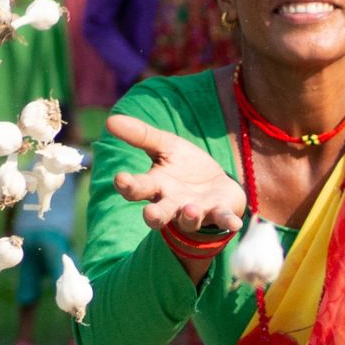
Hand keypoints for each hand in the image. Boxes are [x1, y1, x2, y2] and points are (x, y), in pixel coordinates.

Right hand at [107, 113, 246, 234]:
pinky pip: (222, 219)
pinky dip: (228, 222)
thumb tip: (109, 120)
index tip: (120, 178)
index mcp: (156, 186)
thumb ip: (141, 135)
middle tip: (149, 215)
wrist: (215, 184)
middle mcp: (173, 203)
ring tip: (190, 210)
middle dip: (154, 216)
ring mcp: (196, 211)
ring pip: (188, 220)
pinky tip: (235, 224)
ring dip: (189, 217)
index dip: (128, 185)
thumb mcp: (165, 145)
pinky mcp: (219, 212)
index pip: (137, 188)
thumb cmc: (184, 167)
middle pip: (159, 213)